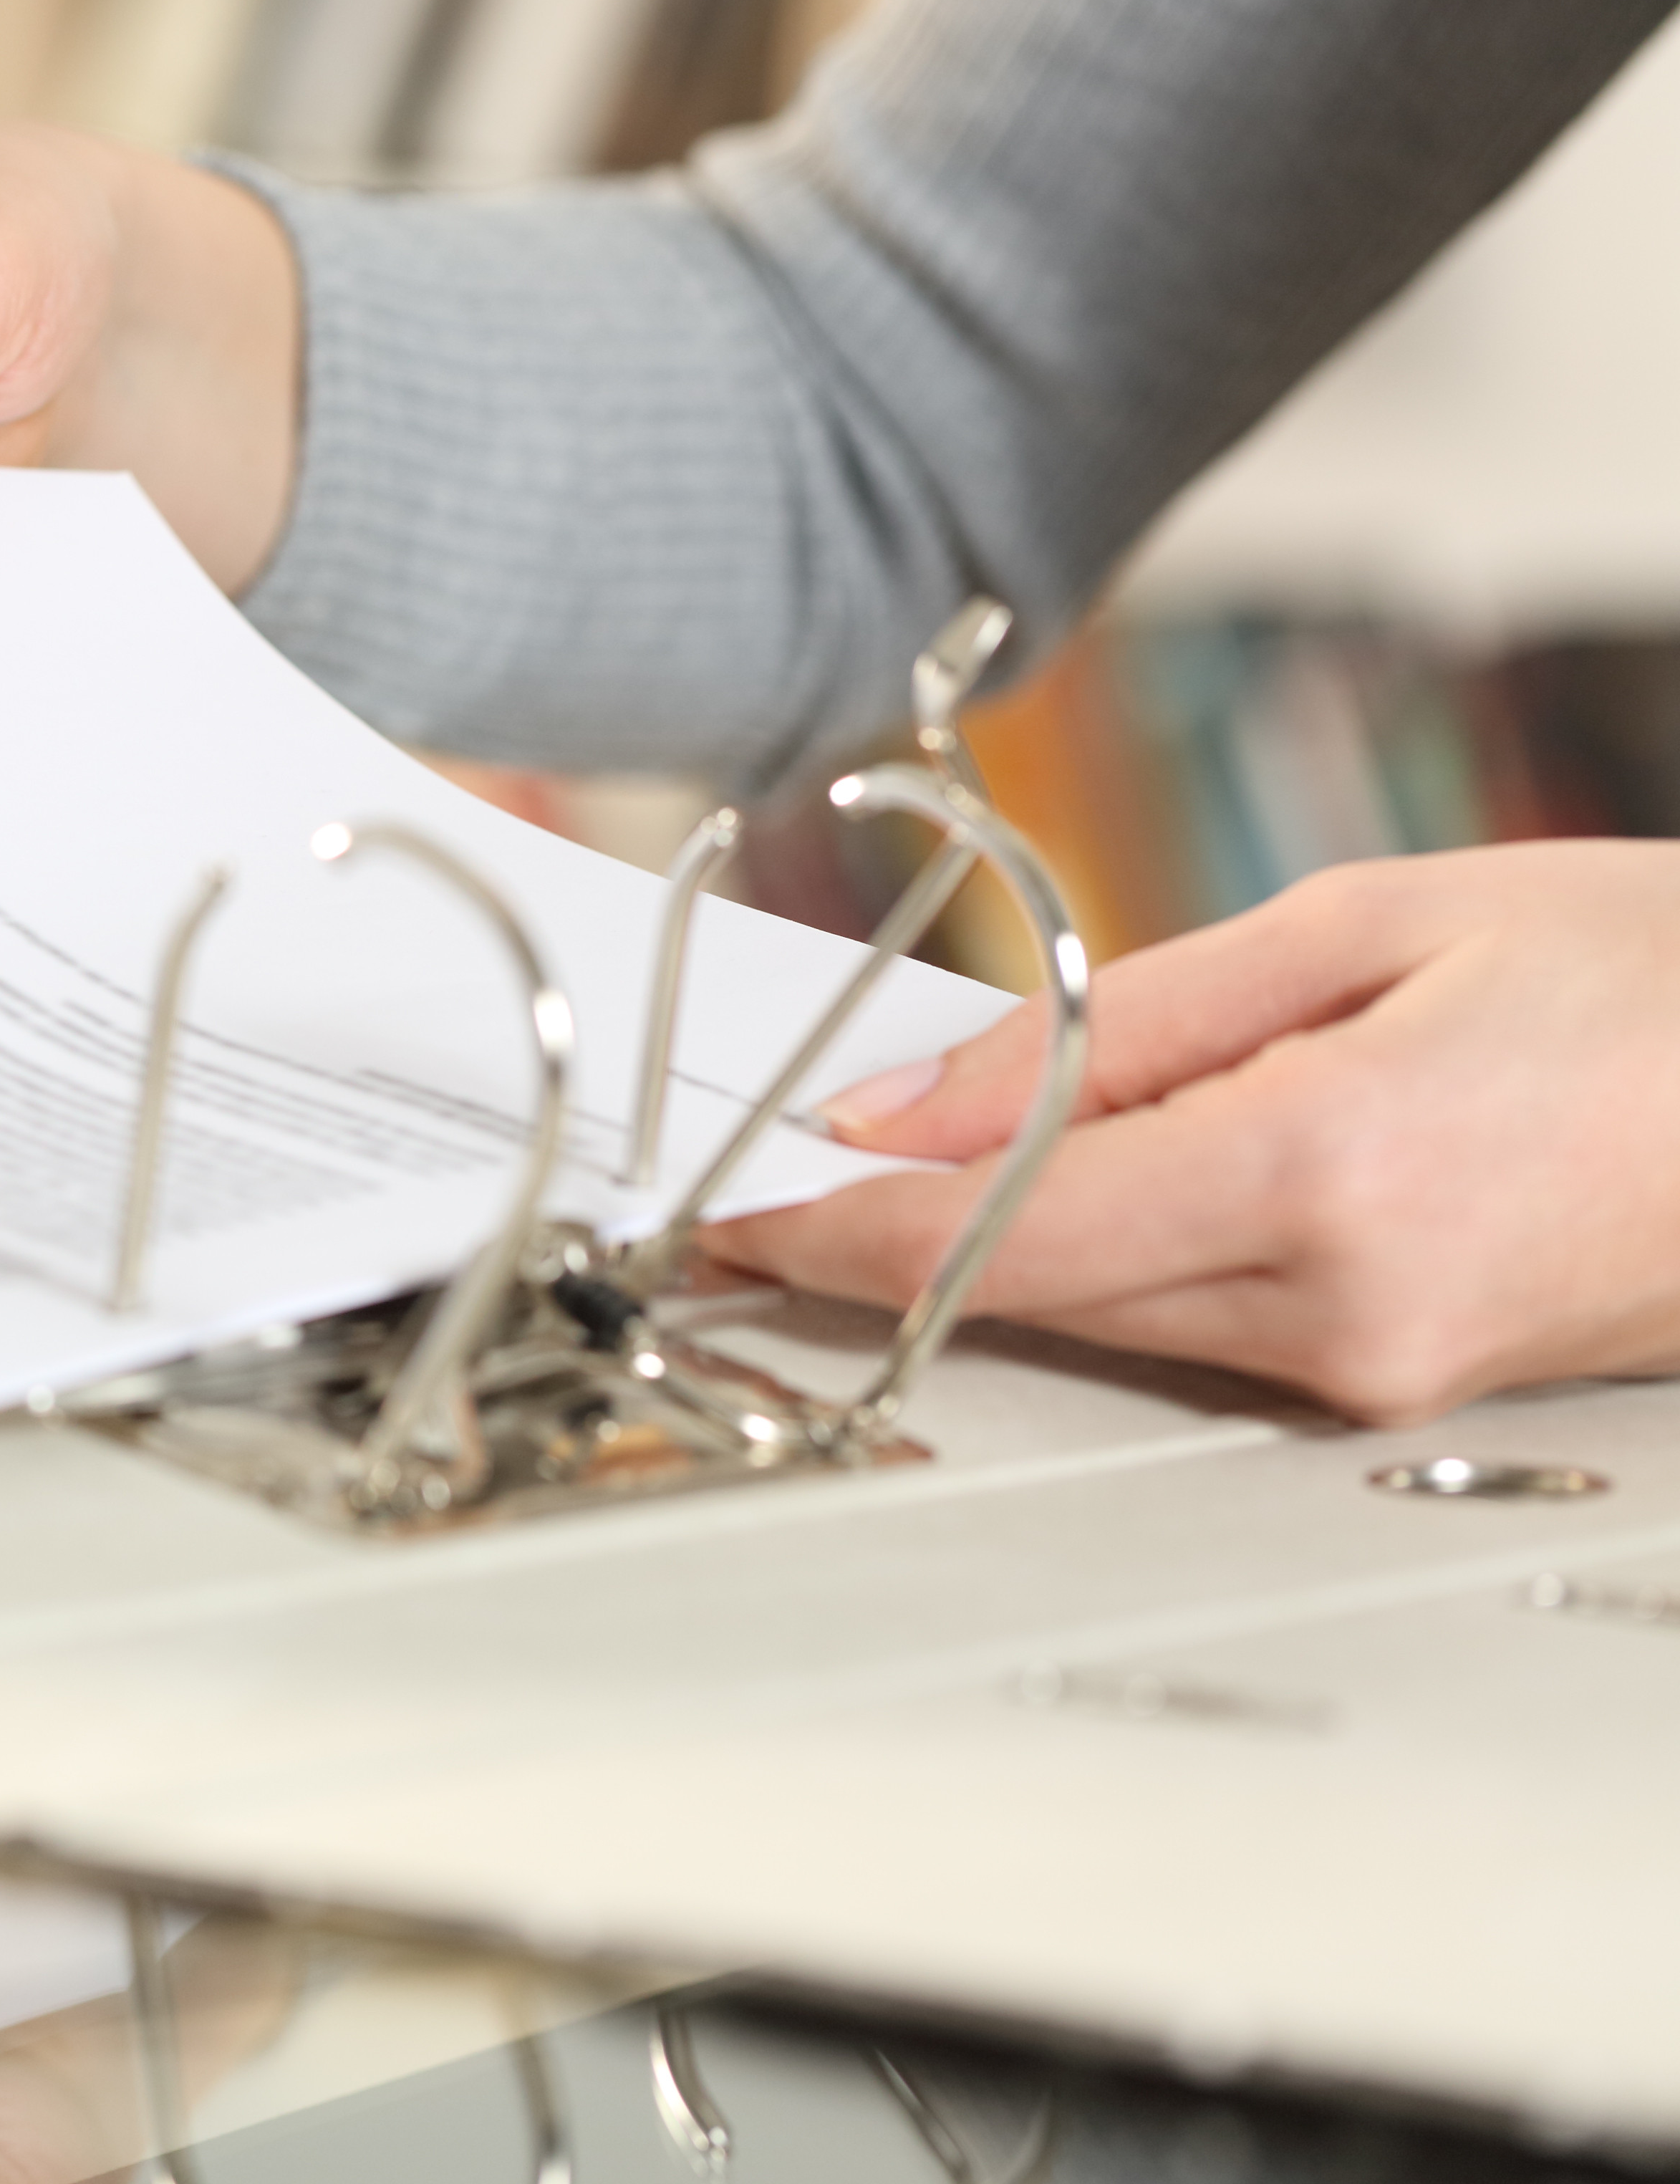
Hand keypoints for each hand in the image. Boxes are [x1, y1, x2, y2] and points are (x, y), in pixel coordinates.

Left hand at [705, 841, 1679, 1423]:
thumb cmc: (1652, 974)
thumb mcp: (1363, 926)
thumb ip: (1116, 1024)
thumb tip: (913, 1097)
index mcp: (1326, 1175)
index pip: (995, 1233)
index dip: (834, 1228)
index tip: (726, 1214)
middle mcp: (1346, 1308)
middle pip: (1032, 1290)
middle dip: (891, 1233)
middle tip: (765, 1176)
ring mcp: (1383, 1372)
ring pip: (1110, 1313)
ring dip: (1003, 1241)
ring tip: (918, 1152)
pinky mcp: (1406, 1387)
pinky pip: (1204, 1321)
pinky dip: (1121, 1253)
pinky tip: (1091, 1178)